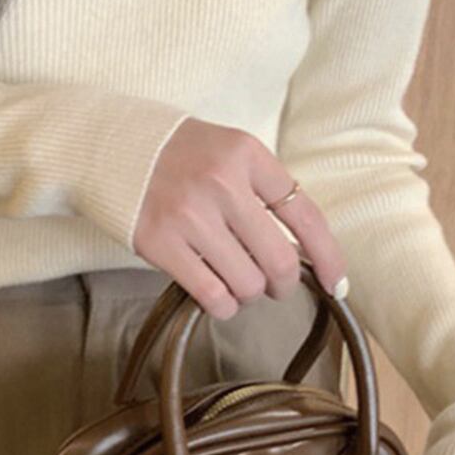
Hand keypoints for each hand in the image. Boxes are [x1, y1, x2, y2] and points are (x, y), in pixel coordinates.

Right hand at [132, 117, 348, 318]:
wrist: (116, 148)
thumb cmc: (183, 155)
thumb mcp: (231, 152)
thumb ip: (265, 190)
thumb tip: (306, 250)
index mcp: (247, 155)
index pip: (305, 215)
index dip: (328, 256)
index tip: (338, 283)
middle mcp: (221, 183)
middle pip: (279, 260)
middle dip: (284, 284)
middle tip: (275, 286)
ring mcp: (188, 214)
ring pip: (247, 284)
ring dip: (249, 293)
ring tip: (236, 281)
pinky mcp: (160, 243)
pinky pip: (212, 295)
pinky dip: (224, 305)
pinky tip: (218, 295)